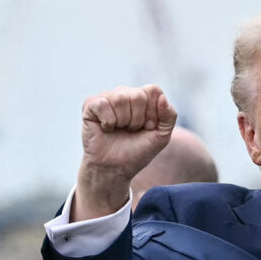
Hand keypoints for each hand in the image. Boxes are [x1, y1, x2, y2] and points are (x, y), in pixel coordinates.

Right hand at [73, 85, 176, 220]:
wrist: (115, 168)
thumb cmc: (137, 151)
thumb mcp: (161, 136)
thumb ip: (169, 116)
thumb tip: (162, 97)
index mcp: (143, 97)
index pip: (153, 91)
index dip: (153, 113)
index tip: (148, 127)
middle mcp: (125, 93)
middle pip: (138, 95)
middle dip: (138, 120)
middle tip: (131, 130)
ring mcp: (108, 97)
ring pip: (121, 99)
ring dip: (123, 121)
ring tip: (119, 130)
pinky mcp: (91, 104)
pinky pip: (103, 105)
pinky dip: (108, 122)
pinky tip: (106, 129)